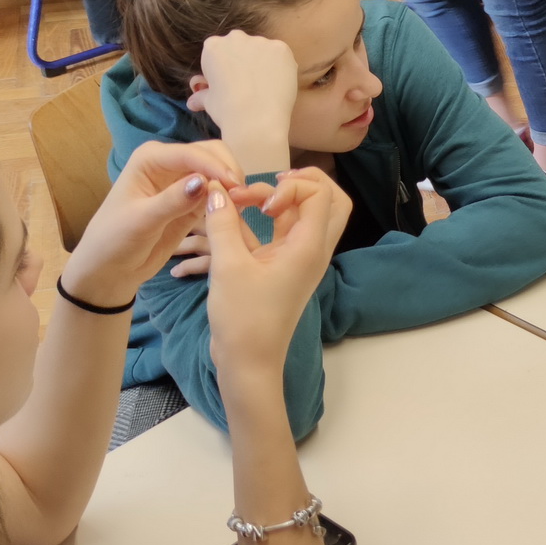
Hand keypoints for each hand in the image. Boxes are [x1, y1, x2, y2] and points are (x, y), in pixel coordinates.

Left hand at [61, 140, 249, 305]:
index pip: (191, 153)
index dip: (215, 167)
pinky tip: (236, 211)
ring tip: (241, 206)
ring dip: (232, 184)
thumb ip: (173, 200)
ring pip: (218, 170)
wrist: (109, 269)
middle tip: (241, 197)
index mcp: (151, 158)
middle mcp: (169, 163)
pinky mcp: (192, 201)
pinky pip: (217, 191)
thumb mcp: (142, 221)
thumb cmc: (115, 241)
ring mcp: (182, 181)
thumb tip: (204, 181)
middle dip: (228, 170)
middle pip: (211, 153)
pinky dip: (229, 198)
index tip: (234, 187)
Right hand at [187, 30, 300, 173]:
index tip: (228, 83)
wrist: (256, 119)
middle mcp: (235, 38)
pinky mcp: (280, 48)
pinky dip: (280, 66)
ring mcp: (260, 41)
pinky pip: (280, 55)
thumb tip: (192, 102)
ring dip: (262, 62)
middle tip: (247, 84)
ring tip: (264, 86)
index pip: (218, 51)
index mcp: (212, 47)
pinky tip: (277, 83)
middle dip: (242, 60)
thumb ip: (201, 95)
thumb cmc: (227, 111)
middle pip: (240, 46)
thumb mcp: (209, 102)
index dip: (223, 68)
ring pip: (261, 49)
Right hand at [204, 170, 351, 376]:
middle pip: (331, 199)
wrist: (248, 361)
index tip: (263, 207)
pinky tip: (246, 212)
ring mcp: (302, 257)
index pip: (320, 194)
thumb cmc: (243, 319)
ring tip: (249, 198)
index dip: (290, 187)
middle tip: (271, 184)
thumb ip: (222, 223)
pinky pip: (291, 228)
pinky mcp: (287, 265)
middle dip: (303, 183)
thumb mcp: (227, 266)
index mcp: (310, 248)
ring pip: (311, 212)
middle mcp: (313, 249)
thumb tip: (214, 190)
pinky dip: (275, 214)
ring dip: (285, 197)